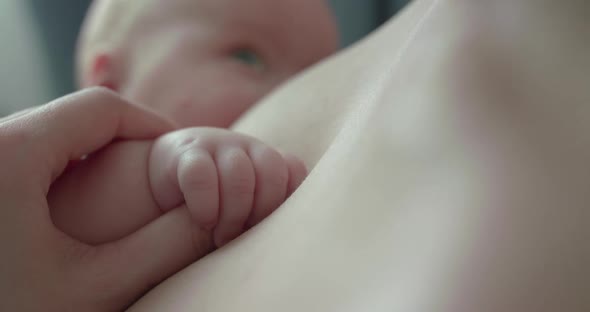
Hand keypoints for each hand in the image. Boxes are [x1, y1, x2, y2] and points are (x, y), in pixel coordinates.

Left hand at [0, 88, 199, 310]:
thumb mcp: (98, 287)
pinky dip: (59, 170)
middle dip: (124, 140)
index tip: (179, 151)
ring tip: (123, 188)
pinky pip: (19, 154)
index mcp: (9, 153)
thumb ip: (165, 245)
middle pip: (72, 117)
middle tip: (158, 172)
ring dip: (92, 155)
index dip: (151, 124)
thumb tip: (209, 212)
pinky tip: (73, 208)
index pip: (102, 107)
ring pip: (46, 134)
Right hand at [149, 128, 307, 246]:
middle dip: (259, 211)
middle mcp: (249, 147)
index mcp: (270, 161)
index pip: (295, 172)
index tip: (268, 229)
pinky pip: (201, 174)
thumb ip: (272, 218)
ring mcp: (219, 144)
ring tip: (220, 235)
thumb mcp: (250, 213)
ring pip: (239, 173)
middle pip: (272, 171)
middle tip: (243, 236)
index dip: (285, 204)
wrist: (169, 183)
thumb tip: (297, 245)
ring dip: (232, 213)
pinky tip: (203, 220)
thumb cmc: (220, 208)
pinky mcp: (187, 152)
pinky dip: (204, 204)